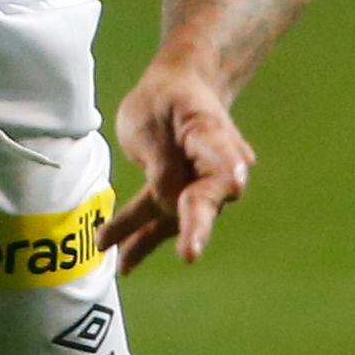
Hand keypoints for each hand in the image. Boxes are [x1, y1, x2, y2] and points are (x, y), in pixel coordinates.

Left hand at [103, 62, 255, 271]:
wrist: (180, 89)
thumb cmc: (166, 99)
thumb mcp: (149, 118)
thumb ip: (160, 160)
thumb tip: (166, 200)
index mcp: (212, 134)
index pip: (223, 157)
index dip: (227, 175)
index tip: (233, 184)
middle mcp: (217, 167)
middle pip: (206, 199)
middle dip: (195, 227)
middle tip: (190, 253)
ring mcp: (201, 186)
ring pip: (176, 216)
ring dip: (148, 240)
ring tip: (124, 265)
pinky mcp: (182, 197)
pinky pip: (161, 219)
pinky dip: (139, 238)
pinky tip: (122, 263)